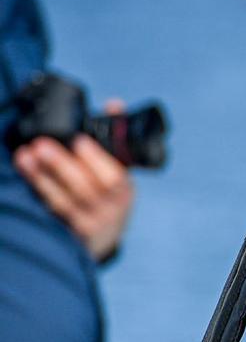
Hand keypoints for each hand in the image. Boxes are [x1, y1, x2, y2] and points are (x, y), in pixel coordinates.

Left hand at [14, 108, 135, 262]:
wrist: (103, 237)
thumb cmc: (109, 195)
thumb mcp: (120, 170)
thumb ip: (114, 138)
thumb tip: (114, 104)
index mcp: (124, 191)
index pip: (115, 177)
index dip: (97, 159)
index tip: (79, 139)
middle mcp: (110, 209)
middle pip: (85, 188)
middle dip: (62, 165)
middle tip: (41, 144)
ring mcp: (88, 223)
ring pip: (64, 201)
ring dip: (42, 177)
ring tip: (24, 156)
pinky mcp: (68, 233)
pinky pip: (51, 211)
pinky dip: (38, 191)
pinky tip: (26, 173)